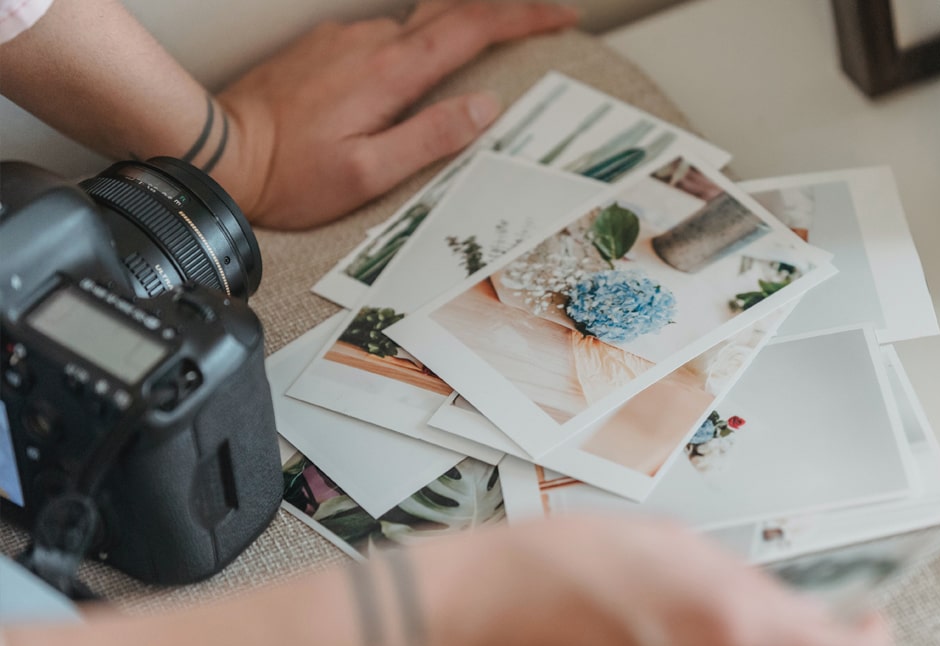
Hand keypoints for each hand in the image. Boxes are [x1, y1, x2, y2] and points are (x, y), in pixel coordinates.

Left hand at [215, 1, 578, 228]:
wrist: (217, 149)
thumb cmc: (289, 174)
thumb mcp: (368, 173)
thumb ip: (430, 137)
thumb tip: (484, 107)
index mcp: (390, 72)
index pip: (471, 29)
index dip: (523, 18)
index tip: (561, 16)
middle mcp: (368, 43)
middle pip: (449, 10)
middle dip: (500, 13)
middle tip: (539, 21)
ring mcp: (343, 41)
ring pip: (415, 24)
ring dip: (454, 32)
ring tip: (481, 55)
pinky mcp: (324, 49)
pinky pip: (384, 38)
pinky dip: (416, 47)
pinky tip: (416, 74)